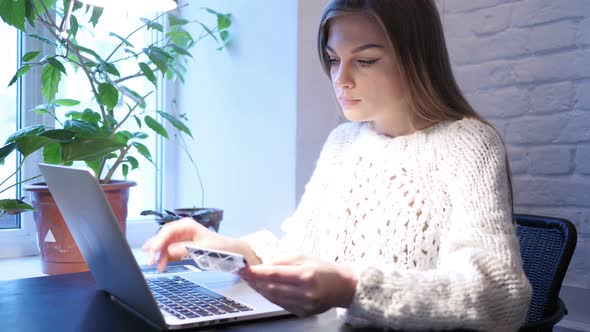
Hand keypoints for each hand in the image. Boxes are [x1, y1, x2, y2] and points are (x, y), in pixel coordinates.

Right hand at [142, 218, 226, 270]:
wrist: (230, 250)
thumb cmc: (220, 245)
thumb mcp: (204, 248)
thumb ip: (186, 248)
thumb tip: (170, 250)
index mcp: (188, 225)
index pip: (168, 231)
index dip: (159, 240)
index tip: (153, 250)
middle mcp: (182, 230)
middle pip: (164, 237)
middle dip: (155, 247)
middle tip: (150, 259)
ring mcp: (182, 238)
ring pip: (165, 245)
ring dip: (159, 254)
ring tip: (154, 264)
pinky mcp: (182, 246)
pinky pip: (169, 251)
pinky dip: (165, 258)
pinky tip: (161, 265)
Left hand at [238, 256, 356, 316]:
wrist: (344, 287)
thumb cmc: (324, 269)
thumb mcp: (305, 257)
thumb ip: (284, 260)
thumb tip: (265, 263)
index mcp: (306, 275)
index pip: (275, 274)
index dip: (256, 272)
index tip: (243, 269)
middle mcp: (305, 293)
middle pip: (271, 288)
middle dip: (255, 282)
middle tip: (243, 274)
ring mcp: (303, 306)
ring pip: (274, 298)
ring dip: (260, 290)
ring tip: (251, 281)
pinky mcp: (302, 313)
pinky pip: (281, 304)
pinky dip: (270, 296)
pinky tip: (265, 289)